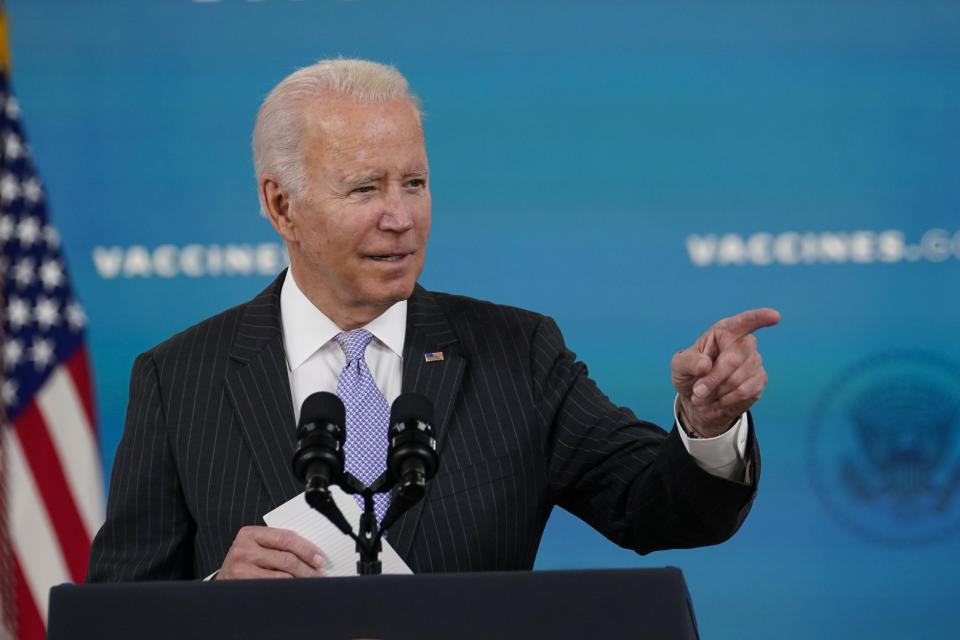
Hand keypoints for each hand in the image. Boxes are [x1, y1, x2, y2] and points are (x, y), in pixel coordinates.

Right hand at [214, 526, 325, 579]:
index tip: (320, 558)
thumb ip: (278, 543)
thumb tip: (312, 552)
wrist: (224, 578)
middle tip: (319, 574)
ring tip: (311, 582)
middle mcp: (244, 549)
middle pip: (286, 558)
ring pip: (281, 577)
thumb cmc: (247, 560)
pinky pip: (272, 588)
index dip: (307, 548)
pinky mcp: (242, 586)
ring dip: (300, 581)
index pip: (286, 538)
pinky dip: (288, 590)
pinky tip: (295, 590)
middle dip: (307, 568)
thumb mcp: (258, 545)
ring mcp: (241, 569)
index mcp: (250, 533)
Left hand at [671, 308, 779, 437]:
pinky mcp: (759, 380)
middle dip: (714, 378)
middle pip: (735, 358)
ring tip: (705, 396)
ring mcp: (754, 362)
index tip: (775, 316)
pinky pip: (745, 392)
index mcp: (724, 332)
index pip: (744, 321)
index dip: (760, 318)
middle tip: (697, 392)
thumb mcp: (679, 366)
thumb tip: (706, 365)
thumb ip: (689, 362)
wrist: (699, 401)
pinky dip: (727, 399)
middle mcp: (743, 343)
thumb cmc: (690, 375)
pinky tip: (719, 400)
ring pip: (738, 379)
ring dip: (717, 391)